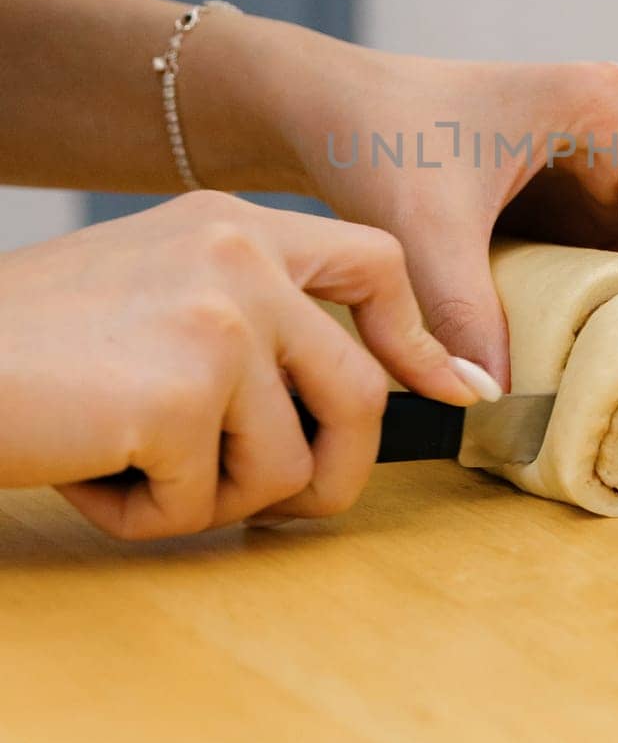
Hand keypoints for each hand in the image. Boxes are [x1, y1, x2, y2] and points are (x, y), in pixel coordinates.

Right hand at [0, 193, 480, 539]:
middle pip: (361, 390)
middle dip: (336, 473)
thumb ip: (248, 320)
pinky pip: (202, 506)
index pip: (375, 263)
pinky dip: (143, 518)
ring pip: (286, 466)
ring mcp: (216, 323)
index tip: (450, 391)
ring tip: (128, 468)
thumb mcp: (152, 291)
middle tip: (288, 509)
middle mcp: (239, 256)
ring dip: (212, 500)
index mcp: (233, 224)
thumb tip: (354, 398)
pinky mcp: (178, 396)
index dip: (415, 339)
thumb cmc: (30, 346)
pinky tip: (85, 474)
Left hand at [216, 25, 617, 387]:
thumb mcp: (425, 229)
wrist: (326, 107)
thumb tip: (496, 401)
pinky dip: (607, 303)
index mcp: (606, 112)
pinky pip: (610, 253)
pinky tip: (594, 358)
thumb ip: (463, 314)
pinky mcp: (572, 184)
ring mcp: (599, 155)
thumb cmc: (375, 137)